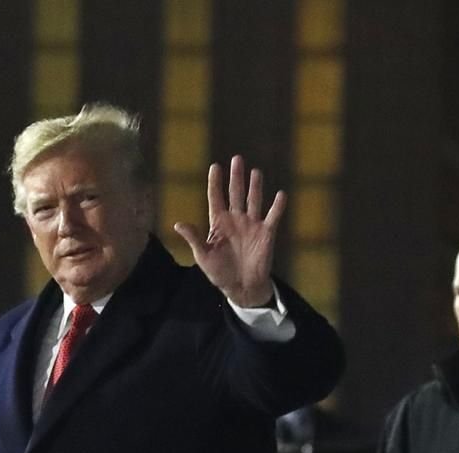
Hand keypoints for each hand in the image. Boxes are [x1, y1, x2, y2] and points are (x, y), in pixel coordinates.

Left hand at [171, 155, 285, 307]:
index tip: (215, 166)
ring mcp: (252, 225)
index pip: (216, 198)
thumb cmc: (220, 272)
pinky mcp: (266, 233)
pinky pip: (273, 217)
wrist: (241, 287)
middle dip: (236, 177)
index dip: (215, 183)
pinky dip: (277, 206)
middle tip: (237, 159)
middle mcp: (235, 220)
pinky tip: (280, 194)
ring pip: (253, 200)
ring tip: (255, 172)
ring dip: (255, 187)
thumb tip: (178, 224)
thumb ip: (194, 238)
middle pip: (235, 194)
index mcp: (219, 224)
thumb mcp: (203, 256)